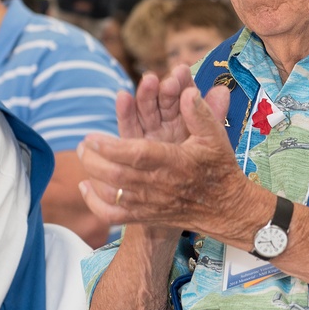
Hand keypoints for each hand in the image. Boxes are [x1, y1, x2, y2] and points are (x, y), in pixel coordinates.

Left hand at [78, 77, 245, 232]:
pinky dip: (94, 203)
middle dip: (93, 159)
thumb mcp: (214, 136)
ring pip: (111, 194)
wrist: (225, 208)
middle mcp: (158, 185)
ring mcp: (149, 203)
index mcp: (173, 162)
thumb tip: (188, 92)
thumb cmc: (217, 168)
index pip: (135, 155)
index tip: (91, 136)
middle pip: (115, 175)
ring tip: (84, 157)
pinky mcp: (145, 217)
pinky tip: (86, 186)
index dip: (110, 146)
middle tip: (83, 144)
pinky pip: (113, 216)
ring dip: (92, 175)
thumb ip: (200, 113)